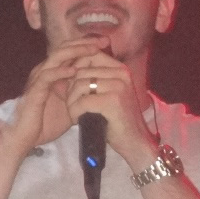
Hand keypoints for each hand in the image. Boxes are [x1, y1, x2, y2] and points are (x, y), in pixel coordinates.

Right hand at [1, 38, 107, 155]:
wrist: (26, 138)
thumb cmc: (46, 123)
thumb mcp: (70, 105)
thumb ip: (80, 93)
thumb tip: (100, 88)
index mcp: (52, 73)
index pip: (69, 51)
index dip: (87, 44)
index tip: (105, 43)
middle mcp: (44, 71)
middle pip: (64, 48)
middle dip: (85, 43)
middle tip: (103, 41)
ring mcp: (38, 79)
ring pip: (56, 57)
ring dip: (75, 51)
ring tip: (92, 50)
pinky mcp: (34, 90)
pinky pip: (47, 76)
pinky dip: (60, 71)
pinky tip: (74, 70)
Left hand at [65, 50, 157, 165]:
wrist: (135, 142)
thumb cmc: (116, 120)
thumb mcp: (106, 94)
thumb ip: (91, 80)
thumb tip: (64, 67)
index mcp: (120, 69)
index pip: (89, 56)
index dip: (73, 70)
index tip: (69, 87)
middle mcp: (121, 74)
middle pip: (81, 71)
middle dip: (69, 88)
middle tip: (71, 104)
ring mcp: (118, 86)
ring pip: (79, 85)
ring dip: (70, 101)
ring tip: (73, 112)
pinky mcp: (113, 101)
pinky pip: (82, 102)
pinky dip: (74, 111)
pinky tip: (76, 120)